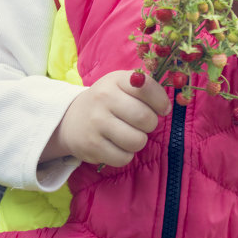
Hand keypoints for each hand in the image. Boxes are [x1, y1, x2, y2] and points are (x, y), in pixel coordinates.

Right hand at [41, 70, 171, 167]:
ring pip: (137, 140)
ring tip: (129, 134)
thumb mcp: (121, 85)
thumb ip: (145, 88)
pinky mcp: (92, 146)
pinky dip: (126, 155)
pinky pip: (124, 158)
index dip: (160, 101)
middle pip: (145, 118)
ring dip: (139, 141)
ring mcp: (96, 123)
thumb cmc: (107, 101)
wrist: (71, 118)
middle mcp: (104, 98)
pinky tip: (117, 145)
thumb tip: (166, 106)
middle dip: (151, 124)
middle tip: (143, 123)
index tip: (161, 108)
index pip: (147, 87)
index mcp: (115, 80)